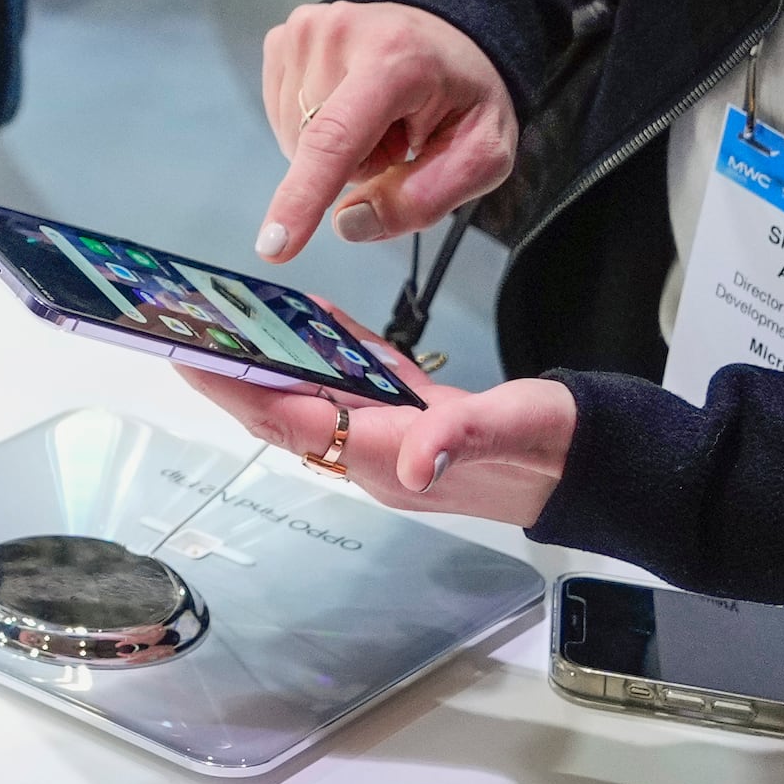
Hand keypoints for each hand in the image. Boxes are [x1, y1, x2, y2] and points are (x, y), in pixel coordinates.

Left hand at [171, 342, 576, 530]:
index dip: (238, 391)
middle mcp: (378, 454)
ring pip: (313, 397)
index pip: (292, 422)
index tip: (188, 359)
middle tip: (183, 333)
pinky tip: (306, 318)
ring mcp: (394, 437)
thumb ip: (462, 437)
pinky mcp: (414, 417)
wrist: (600, 465)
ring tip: (225, 323)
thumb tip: (413, 456)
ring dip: (270, 364)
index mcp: (388, 460)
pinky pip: (355, 384)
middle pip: (286, 413)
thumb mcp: (515, 430)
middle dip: (233, 377)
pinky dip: (327, 351)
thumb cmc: (558, 449)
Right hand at [258, 0, 519, 256]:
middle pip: (315, 149)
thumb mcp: (481, 156)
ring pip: (293, 137)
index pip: (336, 139)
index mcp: (396, 60)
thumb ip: (423, 199)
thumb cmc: (466, 92)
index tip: (273, 246)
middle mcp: (338, 34)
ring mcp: (303, 31)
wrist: (445, 32)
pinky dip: (314, 128)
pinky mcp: (282, 38)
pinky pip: (281, 115)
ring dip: (334, 149)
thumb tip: (347, 225)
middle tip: (399, 139)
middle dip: (354, 166)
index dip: (303, 197)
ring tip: (377, 119)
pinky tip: (348, 106)